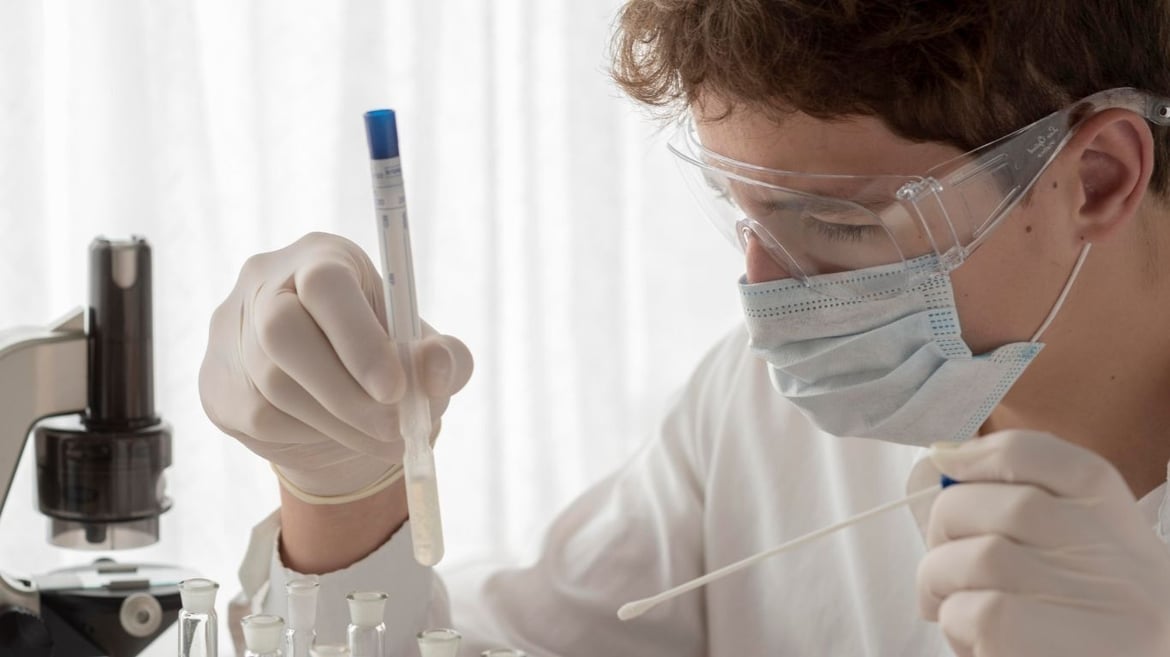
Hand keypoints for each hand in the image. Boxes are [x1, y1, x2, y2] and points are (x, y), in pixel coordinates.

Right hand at [199, 232, 472, 497]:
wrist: (337, 407)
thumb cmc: (387, 364)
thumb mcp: (425, 357)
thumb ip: (446, 358)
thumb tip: (437, 366)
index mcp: (323, 257)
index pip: (326, 283)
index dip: (360, 339)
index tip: (396, 389)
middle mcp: (266, 283)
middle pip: (283, 330)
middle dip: (345, 392)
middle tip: (394, 428)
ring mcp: (234, 332)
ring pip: (274, 385)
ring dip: (339, 422)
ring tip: (385, 439)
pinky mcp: (218, 382)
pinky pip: (261, 416)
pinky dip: (312, 434)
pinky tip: (341, 434)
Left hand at [917, 430, 1169, 656]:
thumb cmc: (1069, 634)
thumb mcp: (1064, 567)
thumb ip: (1017, 514)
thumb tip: (945, 456)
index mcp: (1125, 533)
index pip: (1065, 463)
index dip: (992, 453)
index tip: (945, 461)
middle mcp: (1126, 567)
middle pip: (1010, 504)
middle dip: (947, 525)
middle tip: (939, 564)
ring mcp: (1103, 613)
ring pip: (980, 557)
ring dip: (939, 580)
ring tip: (947, 607)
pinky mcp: (1062, 654)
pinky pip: (978, 613)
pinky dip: (956, 624)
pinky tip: (972, 643)